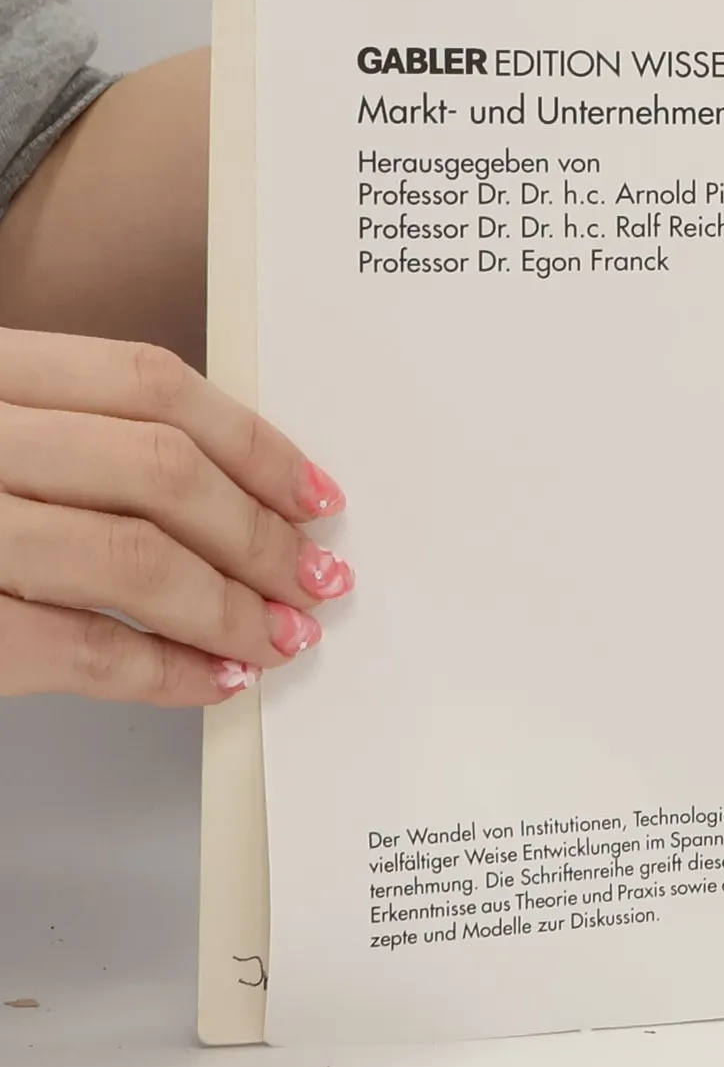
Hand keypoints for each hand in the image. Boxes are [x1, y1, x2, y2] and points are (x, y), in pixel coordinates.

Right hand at [0, 328, 353, 705]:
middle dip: (260, 533)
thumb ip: (66, 436)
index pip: (148, 384)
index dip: (252, 442)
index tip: (314, 491)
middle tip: (315, 576)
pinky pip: (78, 649)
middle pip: (158, 470)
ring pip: (132, 557)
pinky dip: (163, 672)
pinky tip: (210, 682)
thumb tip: (220, 489)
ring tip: (279, 636)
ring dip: (230, 608)